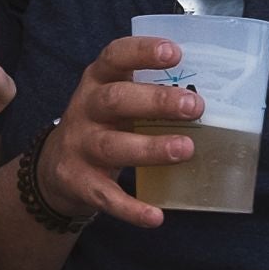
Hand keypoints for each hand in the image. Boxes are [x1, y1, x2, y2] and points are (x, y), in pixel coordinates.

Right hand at [32, 34, 204, 229]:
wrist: (54, 168)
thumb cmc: (103, 124)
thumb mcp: (116, 99)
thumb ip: (150, 93)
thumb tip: (214, 95)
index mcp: (97, 81)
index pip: (114, 57)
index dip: (142, 52)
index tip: (174, 53)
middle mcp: (85, 109)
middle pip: (115, 100)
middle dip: (156, 102)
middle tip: (195, 107)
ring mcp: (79, 146)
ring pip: (112, 146)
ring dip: (150, 148)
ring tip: (186, 149)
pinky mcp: (78, 182)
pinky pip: (106, 196)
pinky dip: (131, 208)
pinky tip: (155, 216)